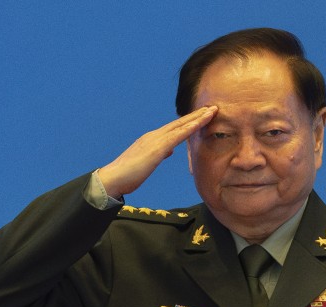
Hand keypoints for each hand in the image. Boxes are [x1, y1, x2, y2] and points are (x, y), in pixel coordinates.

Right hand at [96, 106, 216, 198]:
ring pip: (181, 126)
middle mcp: (154, 136)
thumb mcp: (148, 163)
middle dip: (196, 115)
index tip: (201, 116)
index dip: (189, 121)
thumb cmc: (128, 175)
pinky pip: (178, 135)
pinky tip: (200, 123)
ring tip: (212, 111)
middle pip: (179, 123)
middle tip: (212, 108)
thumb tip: (170, 151)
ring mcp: (155, 140)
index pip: (174, 128)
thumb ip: (160, 155)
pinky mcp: (157, 148)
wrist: (113, 178)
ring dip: (197, 118)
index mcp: (152, 140)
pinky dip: (190, 128)